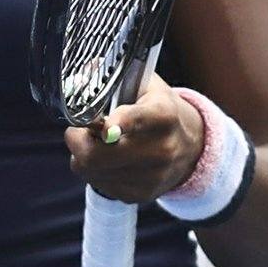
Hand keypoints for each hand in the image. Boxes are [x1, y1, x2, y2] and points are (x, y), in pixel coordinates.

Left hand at [66, 65, 205, 203]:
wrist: (191, 147)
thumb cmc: (159, 110)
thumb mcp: (145, 86)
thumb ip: (114, 80)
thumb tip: (83, 72)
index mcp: (163, 114)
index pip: (139, 119)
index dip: (119, 123)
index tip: (104, 125)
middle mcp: (161, 149)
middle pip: (97, 155)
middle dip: (76, 140)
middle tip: (77, 130)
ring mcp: (152, 176)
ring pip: (91, 170)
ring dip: (83, 156)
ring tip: (97, 143)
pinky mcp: (141, 195)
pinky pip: (99, 184)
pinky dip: (95, 171)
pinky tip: (109, 160)